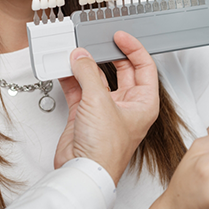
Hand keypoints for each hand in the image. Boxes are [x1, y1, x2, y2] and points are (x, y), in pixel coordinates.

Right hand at [54, 30, 158, 183]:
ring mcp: (104, 109)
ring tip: (75, 53)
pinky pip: (79, 88)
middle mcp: (126, 105)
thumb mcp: (99, 101)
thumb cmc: (105, 150)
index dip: (133, 48)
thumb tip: (81, 57)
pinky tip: (65, 68)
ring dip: (85, 66)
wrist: (82, 171)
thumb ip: (88, 73)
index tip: (119, 36)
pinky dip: (71, 77)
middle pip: (120, 70)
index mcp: (143, 103)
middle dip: (107, 55)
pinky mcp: (85, 113)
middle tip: (97, 41)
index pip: (144, 67)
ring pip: (96, 78)